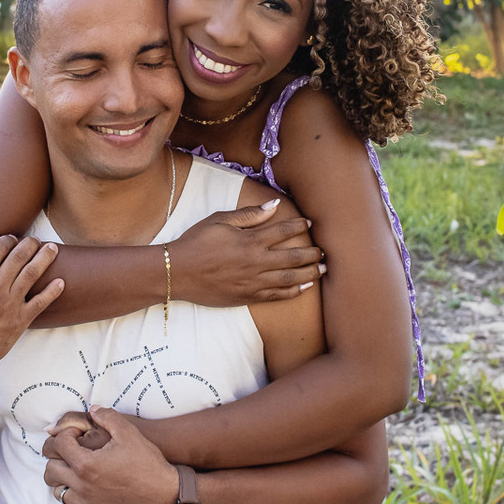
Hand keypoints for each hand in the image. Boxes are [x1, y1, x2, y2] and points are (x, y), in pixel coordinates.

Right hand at [0, 235, 63, 384]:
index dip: (7, 240)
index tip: (11, 239)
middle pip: (18, 257)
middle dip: (29, 244)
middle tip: (35, 239)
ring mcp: (9, 305)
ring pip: (32, 274)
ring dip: (44, 258)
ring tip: (53, 248)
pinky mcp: (20, 321)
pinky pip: (41, 302)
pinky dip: (52, 291)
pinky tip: (61, 281)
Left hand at [43, 407, 176, 503]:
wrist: (163, 492)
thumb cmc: (146, 462)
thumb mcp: (128, 432)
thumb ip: (107, 416)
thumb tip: (93, 410)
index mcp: (86, 464)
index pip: (58, 445)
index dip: (65, 434)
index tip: (77, 433)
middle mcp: (82, 486)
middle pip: (51, 469)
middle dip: (58, 456)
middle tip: (71, 449)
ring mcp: (87, 502)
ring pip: (58, 490)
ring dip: (63, 477)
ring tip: (76, 467)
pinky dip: (74, 493)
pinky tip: (87, 484)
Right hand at [172, 201, 322, 305]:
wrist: (178, 272)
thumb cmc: (196, 242)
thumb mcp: (219, 220)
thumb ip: (249, 214)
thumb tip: (273, 206)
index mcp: (250, 240)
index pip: (283, 231)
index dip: (299, 225)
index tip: (309, 222)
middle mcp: (256, 262)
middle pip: (292, 257)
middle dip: (311, 253)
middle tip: (324, 252)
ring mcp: (253, 282)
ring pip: (289, 278)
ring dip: (309, 273)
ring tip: (322, 270)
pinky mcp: (247, 296)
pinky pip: (275, 296)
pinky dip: (292, 292)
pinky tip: (303, 288)